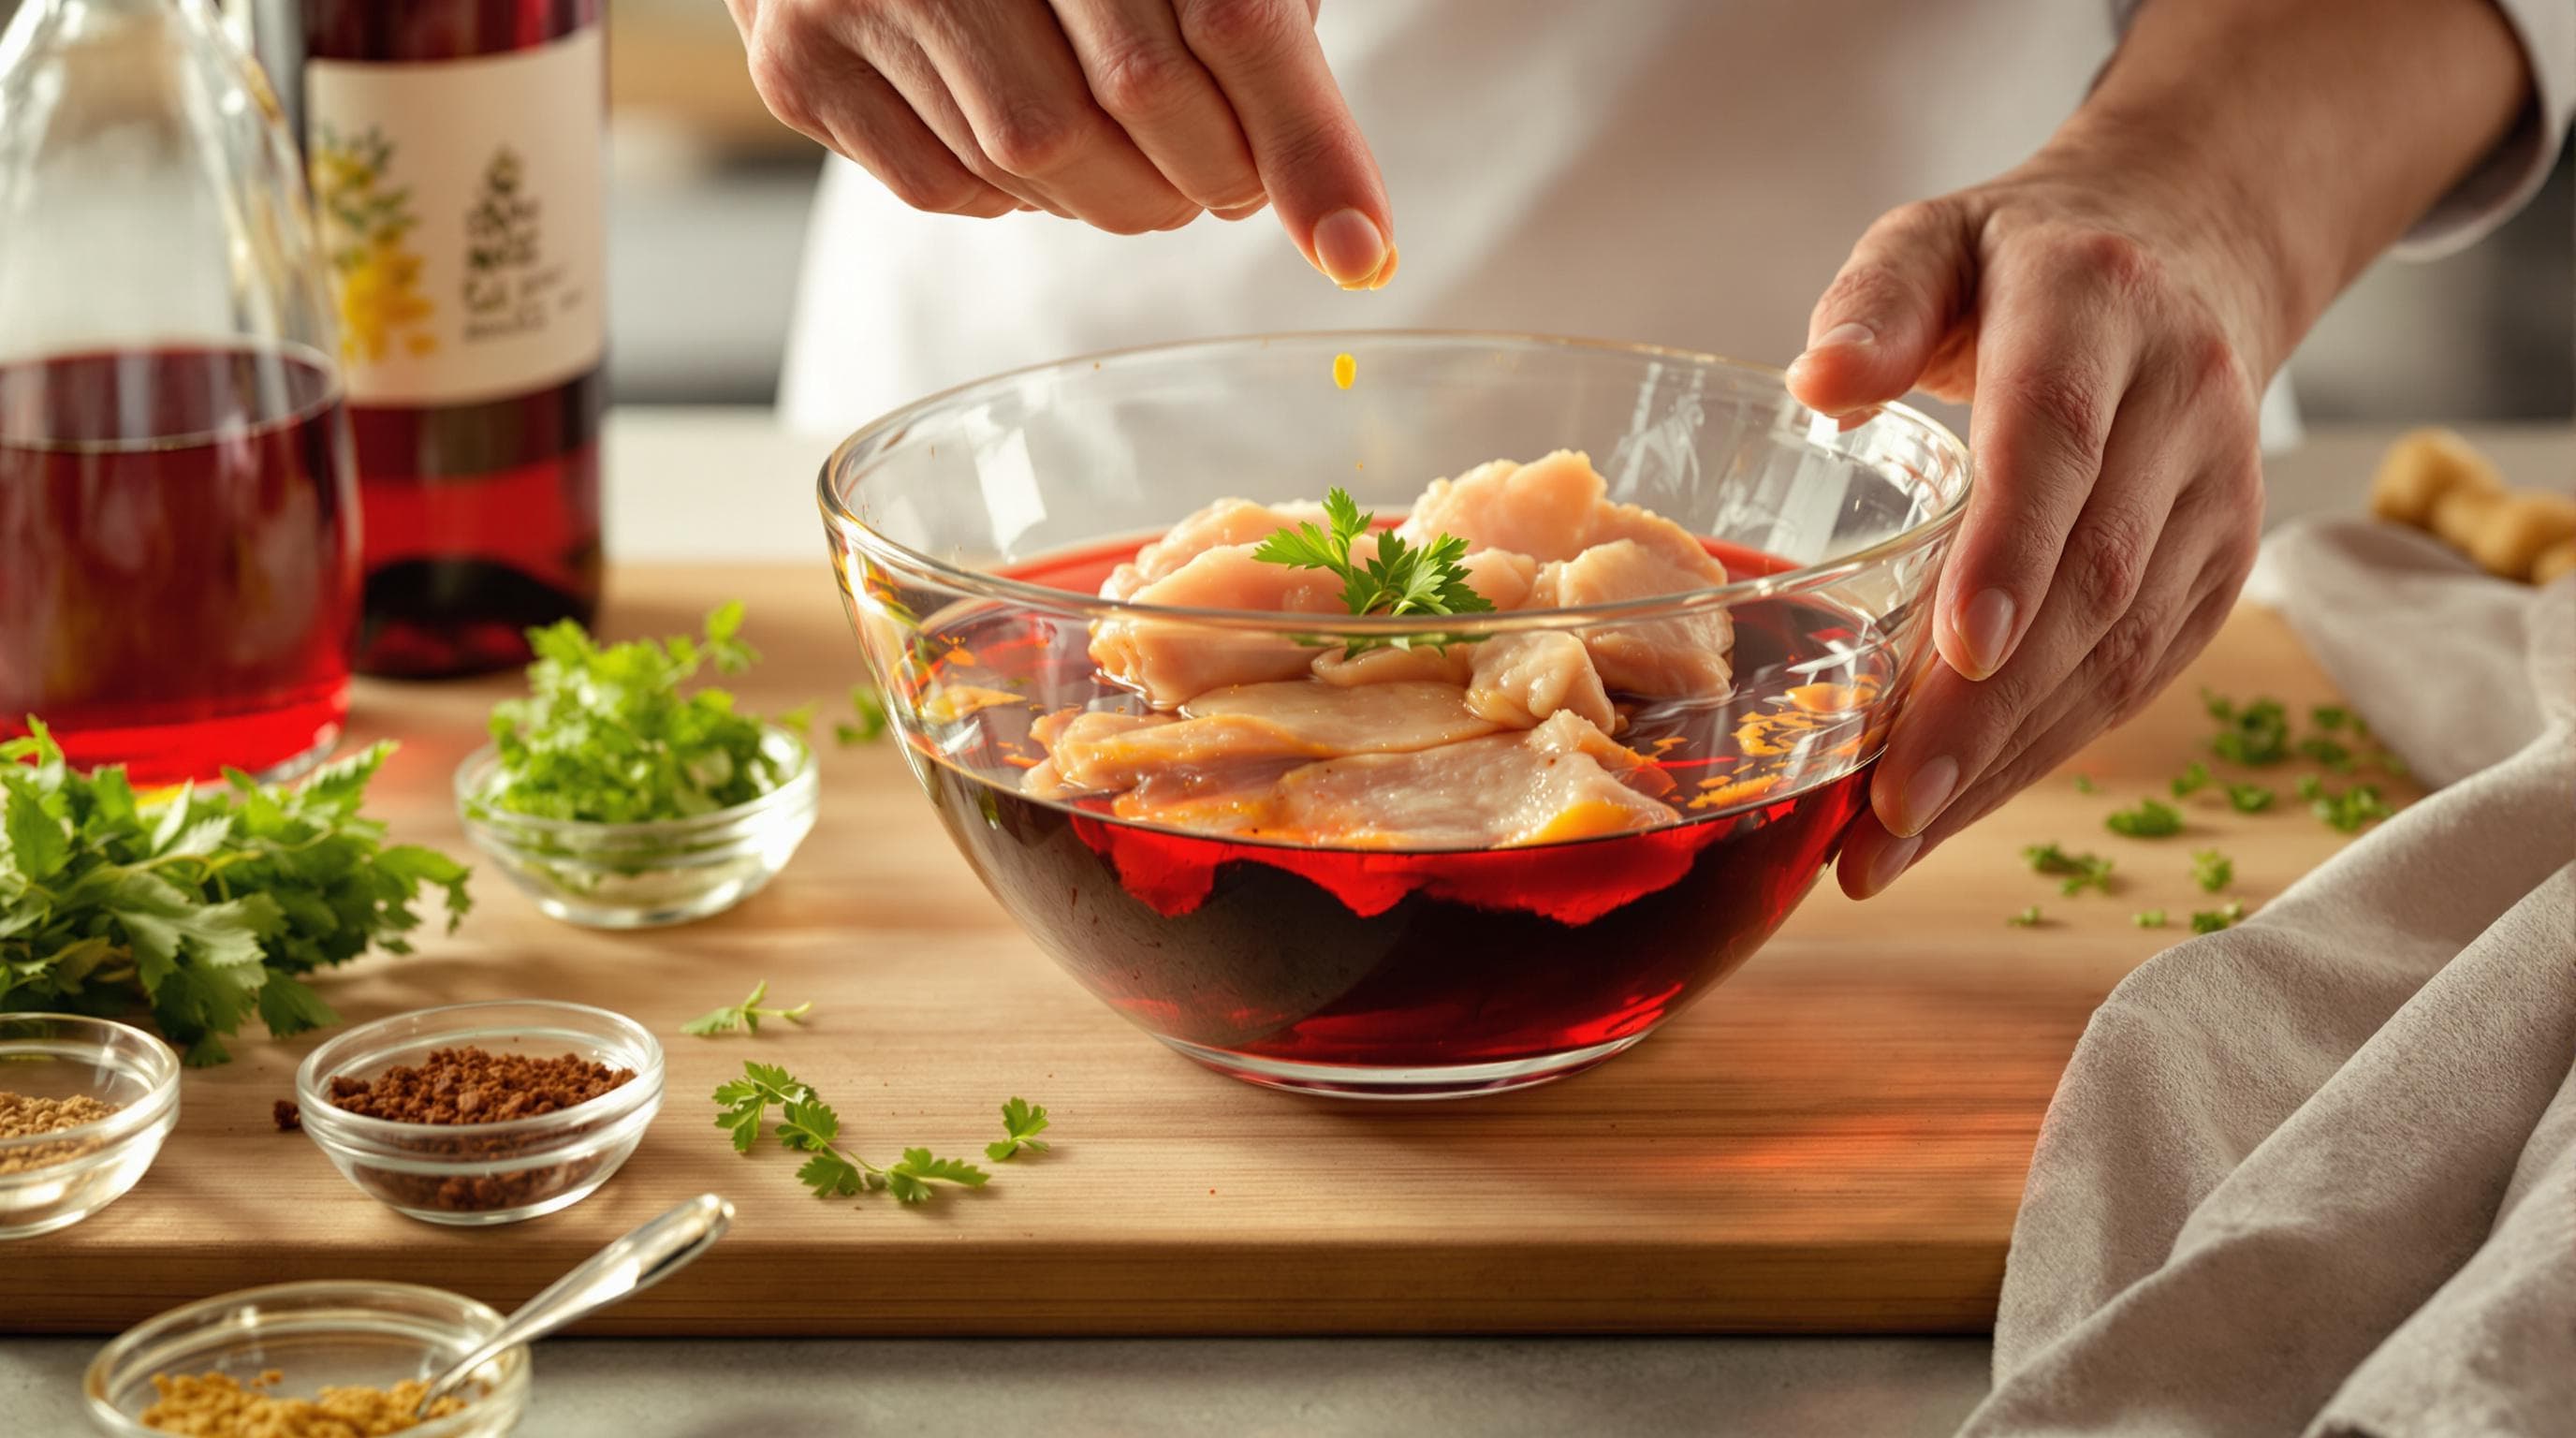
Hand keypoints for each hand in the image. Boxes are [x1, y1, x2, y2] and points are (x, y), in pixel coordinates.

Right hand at [724, 0, 1396, 285]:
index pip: (1231, 18)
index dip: (1305, 143)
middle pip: (1133, 104)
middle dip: (1211, 174)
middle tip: (1232, 184)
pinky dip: (1014, 192)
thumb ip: (1249, 17)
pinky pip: (948, 188)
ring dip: (1117, 193)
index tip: (1362, 247)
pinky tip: (1022, 135)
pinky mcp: (802, 63)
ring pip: (1037, 162)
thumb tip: (1340, 213)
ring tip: (1134, 159)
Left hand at [1785, 135, 2277, 899]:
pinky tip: (1955, 809)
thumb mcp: (1934, 237)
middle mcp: (2181, 408)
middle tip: (1889, 809)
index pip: (2061, 441)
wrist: (2185, 252)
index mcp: (2098, 310)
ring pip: (2117, 648)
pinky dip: (2040, 752)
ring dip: (2007, 759)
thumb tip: (1817, 384)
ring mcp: (2217, 498)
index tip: (1959, 649)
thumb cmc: (2019, 262)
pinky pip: (2130, 676)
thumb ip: (1875, 298)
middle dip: (1988, 709)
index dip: (2014, 550)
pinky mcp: (2218, 570)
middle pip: (2091, 576)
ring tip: (1893, 843)